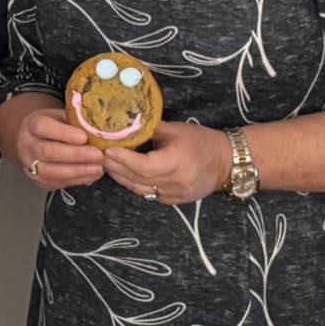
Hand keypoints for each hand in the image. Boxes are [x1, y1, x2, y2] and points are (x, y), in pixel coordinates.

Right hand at [6, 100, 107, 192]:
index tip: (83, 137)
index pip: (44, 128)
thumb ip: (75, 121)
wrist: (34, 140)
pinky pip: (57, 183)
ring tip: (98, 167)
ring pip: (52, 172)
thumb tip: (98, 130)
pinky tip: (92, 175)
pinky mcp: (38, 181)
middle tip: (97, 155)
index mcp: (32, 125)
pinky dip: (77, 180)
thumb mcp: (61, 116)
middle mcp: (27, 146)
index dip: (64, 133)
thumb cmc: (53, 125)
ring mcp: (30, 166)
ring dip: (78, 171)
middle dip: (75, 155)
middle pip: (48, 152)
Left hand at [101, 122, 234, 206]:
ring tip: (106, 164)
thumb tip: (123, 123)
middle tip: (98, 156)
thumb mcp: (176, 130)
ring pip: (139, 189)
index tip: (107, 149)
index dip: (122, 159)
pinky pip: (147, 193)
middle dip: (115, 167)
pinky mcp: (173, 202)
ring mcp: (174, 195)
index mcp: (177, 162)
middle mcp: (175, 182)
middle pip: (137, 179)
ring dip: (121, 177)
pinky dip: (133, 184)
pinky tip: (123, 174)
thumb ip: (149, 128)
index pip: (143, 166)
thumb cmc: (201, 141)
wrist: (226, 164)